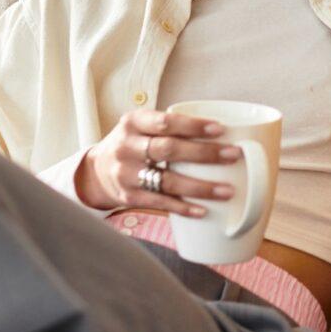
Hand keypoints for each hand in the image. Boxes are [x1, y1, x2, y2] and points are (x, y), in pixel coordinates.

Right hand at [77, 108, 240, 214]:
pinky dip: (182, 207)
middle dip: (204, 153)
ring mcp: (125, 173)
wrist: (96, 171)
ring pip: (166, 180)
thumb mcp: (143, 127)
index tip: (221, 129)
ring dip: (200, 187)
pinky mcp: (128, 197)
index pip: (165, 121)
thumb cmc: (134, 145)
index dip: (193, 125)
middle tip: (233, 155)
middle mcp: (126, 146)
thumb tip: (227, 131)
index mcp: (133, 122)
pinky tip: (203, 210)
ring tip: (227, 190)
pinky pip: (159, 203)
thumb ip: (173, 127)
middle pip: (168, 149)